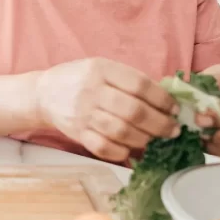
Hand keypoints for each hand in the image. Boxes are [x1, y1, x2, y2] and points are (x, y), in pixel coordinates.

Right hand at [35, 58, 180, 162]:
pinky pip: (103, 148)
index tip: (174, 108)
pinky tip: (130, 149)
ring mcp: (83, 114)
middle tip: (172, 130)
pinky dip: (122, 152)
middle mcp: (91, 91)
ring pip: (121, 131)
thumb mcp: (102, 68)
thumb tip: (167, 98)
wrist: (44, 93)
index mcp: (101, 69)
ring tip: (154, 139)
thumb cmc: (80, 79)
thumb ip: (129, 80)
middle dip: (160, 123)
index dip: (162, 99)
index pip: (139, 84)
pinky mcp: (77, 133)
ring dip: (144, 138)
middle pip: (134, 111)